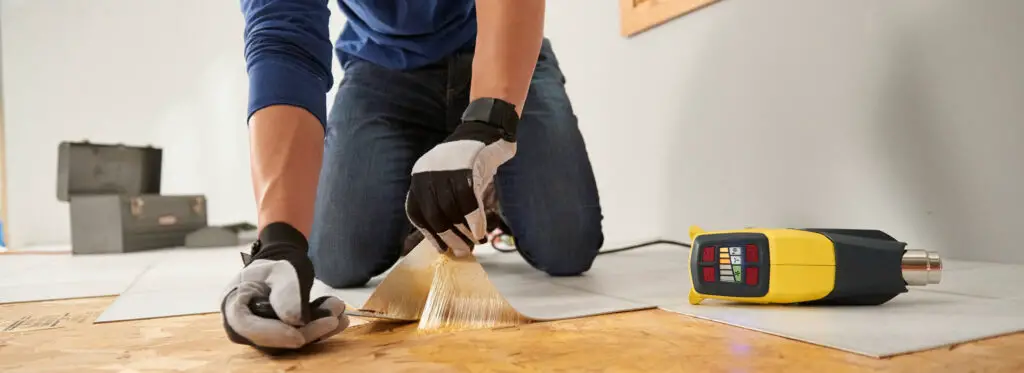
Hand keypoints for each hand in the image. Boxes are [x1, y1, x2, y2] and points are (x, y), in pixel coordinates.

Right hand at [220, 222, 348, 350]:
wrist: (283, 261)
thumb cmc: (278, 261)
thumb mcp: (283, 270)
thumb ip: (286, 293)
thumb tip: (294, 321)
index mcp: (233, 303)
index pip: (248, 326)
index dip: (273, 334)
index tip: (299, 335)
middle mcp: (242, 323)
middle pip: (271, 338)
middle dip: (306, 331)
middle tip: (334, 319)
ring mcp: (261, 331)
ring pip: (288, 340)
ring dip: (317, 329)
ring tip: (339, 311)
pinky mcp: (279, 334)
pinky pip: (298, 336)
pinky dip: (319, 328)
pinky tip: (339, 318)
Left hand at [406, 98, 518, 256]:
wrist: (488, 129)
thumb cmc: (470, 160)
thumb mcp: (448, 178)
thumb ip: (443, 201)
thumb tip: (447, 236)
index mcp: (419, 175)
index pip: (416, 211)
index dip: (428, 234)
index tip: (440, 248)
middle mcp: (428, 172)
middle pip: (434, 214)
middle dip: (448, 237)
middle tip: (461, 250)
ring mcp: (447, 169)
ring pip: (452, 210)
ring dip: (463, 232)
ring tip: (473, 242)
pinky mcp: (468, 168)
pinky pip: (470, 202)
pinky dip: (475, 221)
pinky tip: (481, 231)